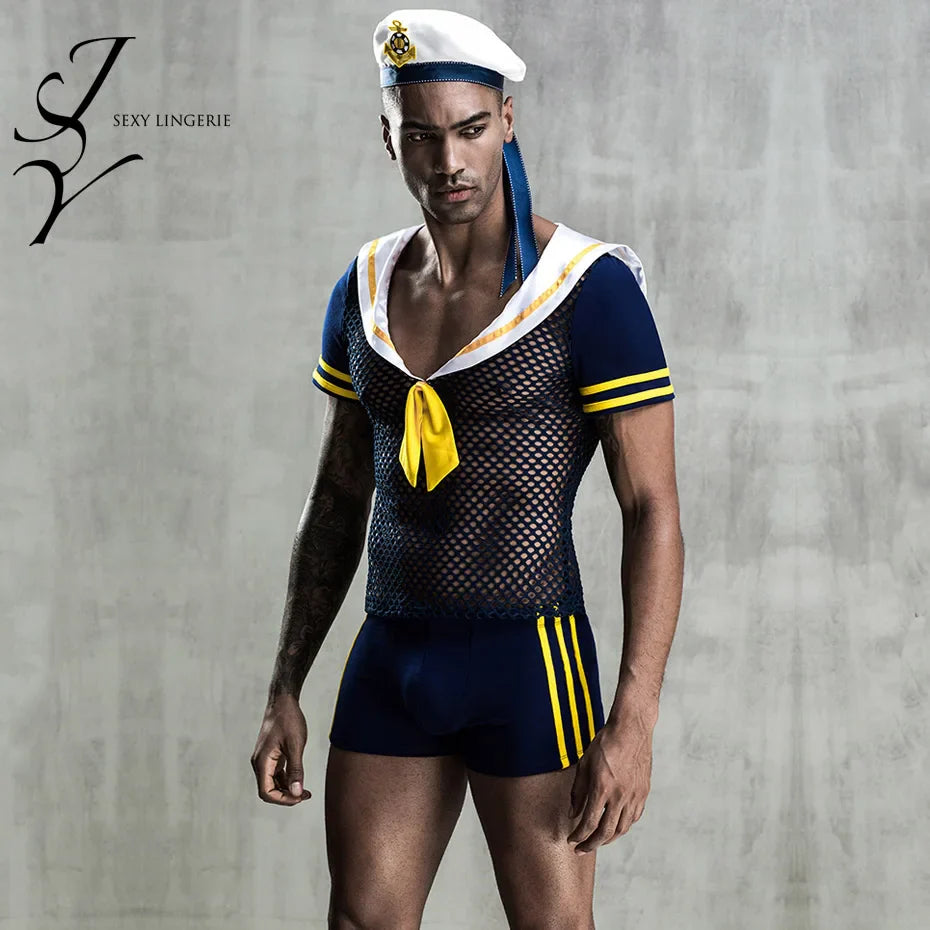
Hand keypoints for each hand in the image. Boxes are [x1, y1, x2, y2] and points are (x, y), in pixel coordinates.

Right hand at [251, 693, 311, 804]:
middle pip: (268, 790)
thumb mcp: (295, 745)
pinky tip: (299, 780)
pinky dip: (286, 780)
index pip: (266, 792)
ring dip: (287, 789)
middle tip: (305, 795)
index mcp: (261, 762)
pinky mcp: (270, 755)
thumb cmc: (289, 720)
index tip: (300, 797)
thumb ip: (295, 770)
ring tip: (305, 791)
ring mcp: (264, 759)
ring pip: (272, 783)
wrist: (283, 701)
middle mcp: (259, 763)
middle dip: (286, 796)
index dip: (283, 799)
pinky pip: (276, 774)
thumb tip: (296, 793)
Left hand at [566, 713, 652, 852]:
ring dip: (608, 839)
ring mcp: (634, 795)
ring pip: (622, 828)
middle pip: (606, 832)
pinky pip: (634, 817)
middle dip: (591, 844)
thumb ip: (578, 791)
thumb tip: (573, 813)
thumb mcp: (584, 764)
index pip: (588, 822)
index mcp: (602, 787)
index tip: (571, 840)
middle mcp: (620, 796)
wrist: (631, 729)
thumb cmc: (605, 743)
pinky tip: (615, 825)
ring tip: (597, 841)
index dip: (578, 836)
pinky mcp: (643, 793)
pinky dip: (623, 826)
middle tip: (581, 849)